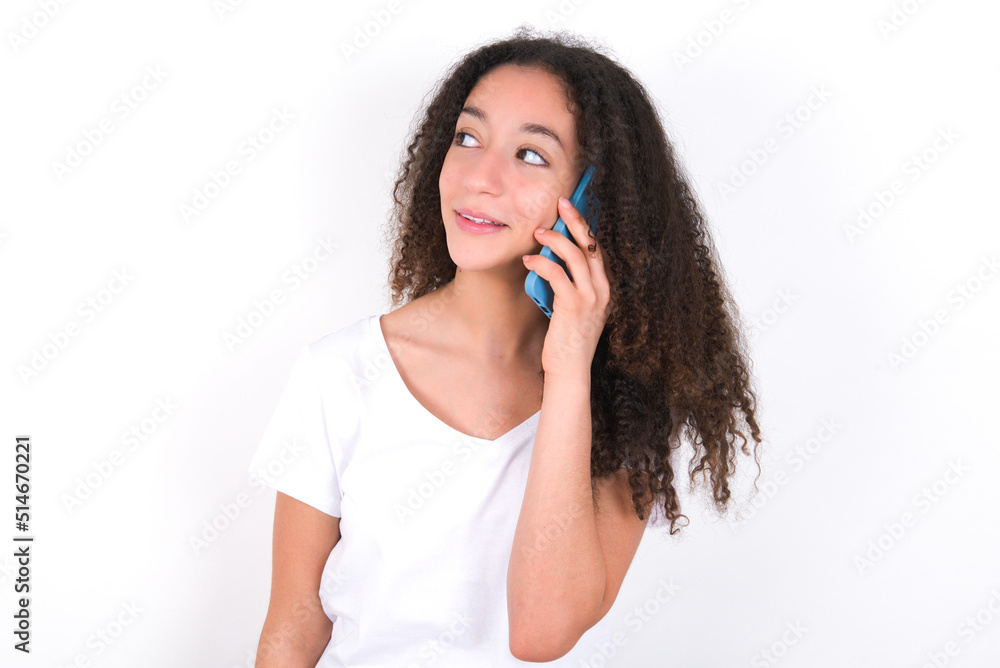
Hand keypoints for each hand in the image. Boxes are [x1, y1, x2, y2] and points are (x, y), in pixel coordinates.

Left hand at [523, 196, 611, 377]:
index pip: (597, 249)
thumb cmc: (567, 340)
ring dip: (555, 240)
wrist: (570, 371)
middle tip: (560, 203)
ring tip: (538, 232)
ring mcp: (590, 298)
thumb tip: (550, 260)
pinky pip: (557, 274)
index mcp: (604, 289)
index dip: (586, 226)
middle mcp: (602, 290)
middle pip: (591, 244)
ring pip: (575, 255)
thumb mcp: (573, 308)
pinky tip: (529, 261)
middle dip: (575, 220)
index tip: (573, 208)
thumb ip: (568, 285)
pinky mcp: (573, 306)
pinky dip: (542, 263)